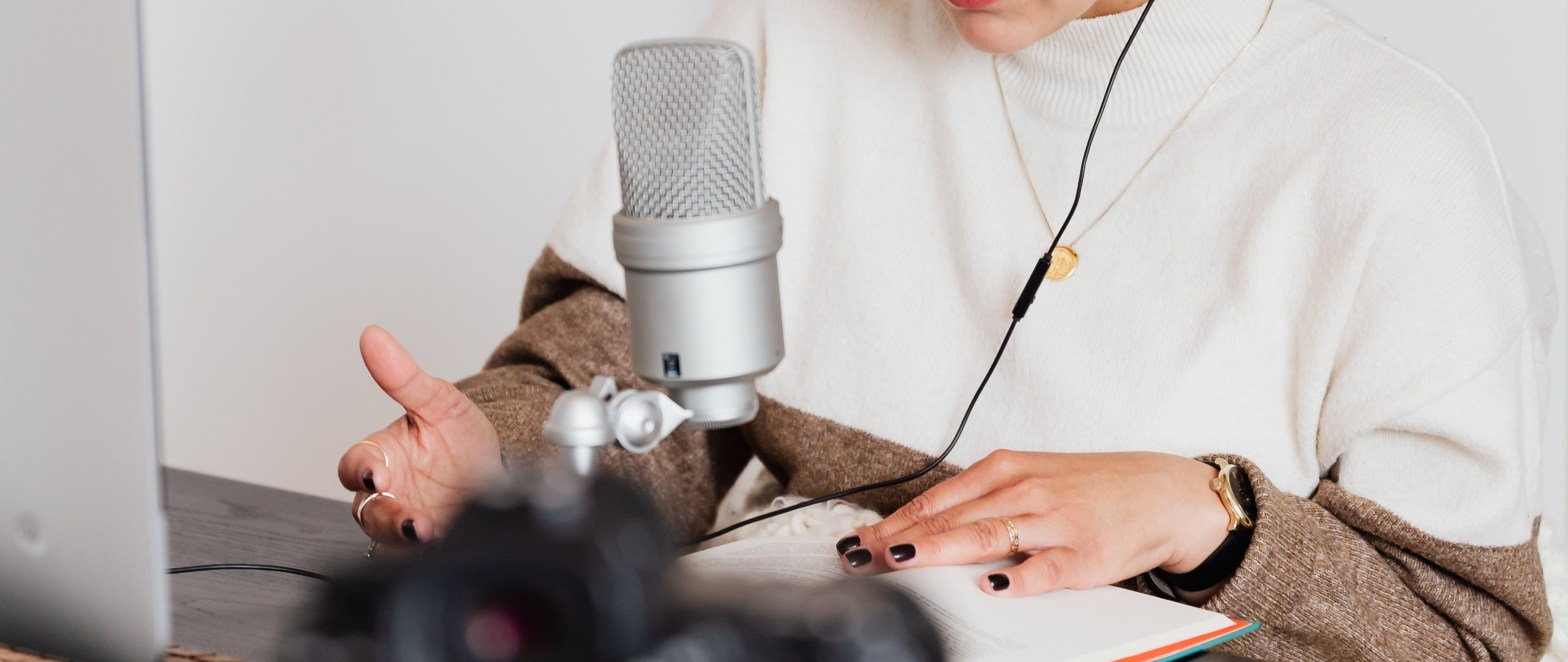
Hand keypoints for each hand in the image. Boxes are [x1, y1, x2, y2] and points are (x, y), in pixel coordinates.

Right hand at [336, 326, 502, 549]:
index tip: (375, 474)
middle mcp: (388, 491)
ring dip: (403, 538)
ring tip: (429, 533)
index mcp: (382, 455)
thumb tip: (373, 336)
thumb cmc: (457, 435)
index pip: (353, 465)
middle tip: (408, 518)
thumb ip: (404, 376)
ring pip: (386, 536)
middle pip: (365, 509)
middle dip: (383, 515)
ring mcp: (405, 518)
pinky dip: (426, 553)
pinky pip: (414, 556)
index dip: (360, 470)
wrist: (498, 467)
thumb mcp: (439, 402)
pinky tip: (444, 544)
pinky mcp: (427, 545)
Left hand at [837, 450, 1228, 596]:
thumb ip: (982, 500)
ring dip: (940, 548)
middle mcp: (1025, 490)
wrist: (1165, 493)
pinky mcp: (1085, 554)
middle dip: (901, 538)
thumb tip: (923, 526)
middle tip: (862, 556)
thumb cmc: (1093, 490)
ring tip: (902, 559)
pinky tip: (991, 585)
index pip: (938, 499)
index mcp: (1007, 469)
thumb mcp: (1032, 480)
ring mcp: (1054, 522)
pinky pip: (1045, 569)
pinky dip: (1017, 578)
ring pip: (987, 535)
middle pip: (952, 517)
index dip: (895, 522)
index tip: (860, 541)